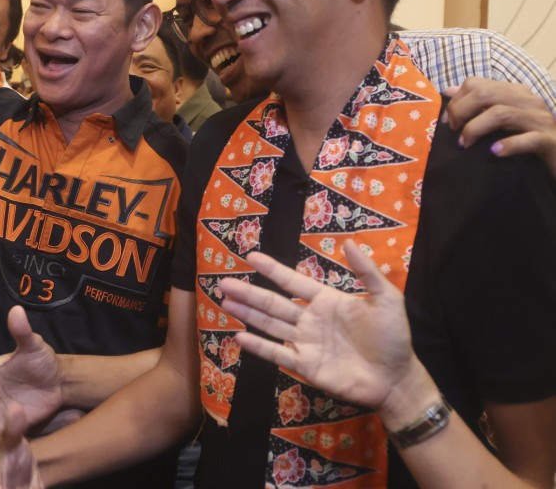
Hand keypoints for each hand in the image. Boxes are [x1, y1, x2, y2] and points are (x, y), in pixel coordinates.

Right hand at [218, 240, 420, 411]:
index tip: (251, 256)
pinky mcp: (306, 366)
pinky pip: (277, 354)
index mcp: (326, 301)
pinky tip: (240, 337)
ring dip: (247, 314)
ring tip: (225, 302)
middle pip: (273, 303)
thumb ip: (367, 272)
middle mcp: (310, 319)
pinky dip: (259, 347)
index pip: (293, 282)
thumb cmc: (393, 337)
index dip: (273, 270)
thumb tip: (349, 242)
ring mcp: (306, 343)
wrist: (397, 378)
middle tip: (224, 282)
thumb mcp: (386, 299)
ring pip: (270, 325)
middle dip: (249, 293)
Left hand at [443, 77, 555, 178]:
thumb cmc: (528, 137)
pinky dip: (508, 145)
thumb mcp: (502, 119)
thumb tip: (448, 91)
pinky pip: (528, 139)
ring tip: (465, 144)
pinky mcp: (549, 141)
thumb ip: (478, 104)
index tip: (447, 122)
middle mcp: (528, 101)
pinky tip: (494, 151)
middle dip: (461, 112)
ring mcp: (540, 119)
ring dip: (475, 129)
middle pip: (485, 94)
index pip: (476, 84)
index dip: (455, 101)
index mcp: (515, 93)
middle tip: (455, 132)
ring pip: (501, 113)